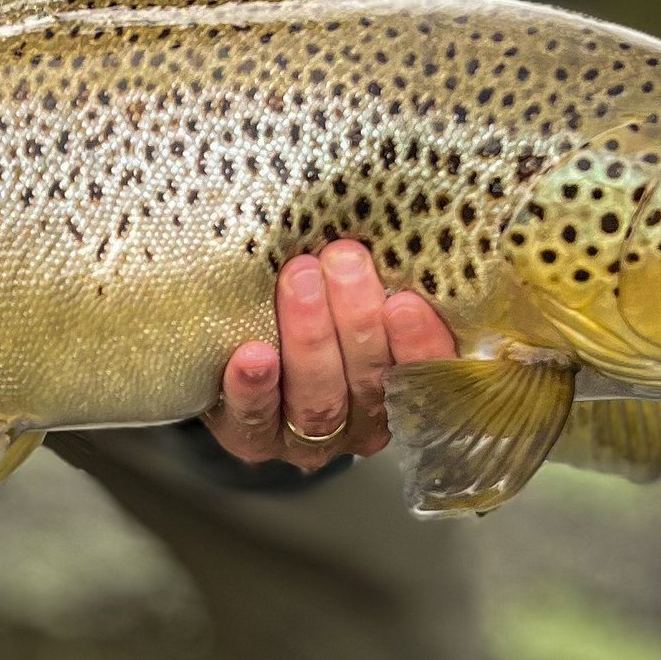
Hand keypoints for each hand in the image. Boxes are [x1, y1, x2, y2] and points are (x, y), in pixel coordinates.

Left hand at [205, 240, 456, 469]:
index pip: (427, 375)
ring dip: (311, 339)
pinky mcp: (252, 439)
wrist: (233, 339)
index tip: (407, 303)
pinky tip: (251, 355)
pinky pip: (255, 419)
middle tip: (344, 260)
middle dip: (358, 322)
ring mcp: (307, 438)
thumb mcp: (355, 290)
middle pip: (369, 384)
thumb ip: (378, 276)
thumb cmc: (318, 302)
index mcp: (403, 389)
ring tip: (300, 280)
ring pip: (319, 400)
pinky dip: (254, 387)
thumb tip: (400, 220)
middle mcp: (362, 421)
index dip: (420, 345)